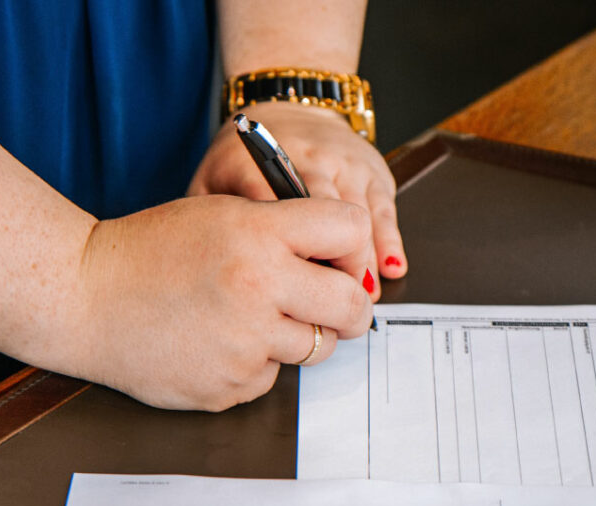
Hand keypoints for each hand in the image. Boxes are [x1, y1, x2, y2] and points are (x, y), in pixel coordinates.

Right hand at [75, 195, 373, 410]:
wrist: (82, 296)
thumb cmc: (150, 251)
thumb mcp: (221, 215)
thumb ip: (285, 231)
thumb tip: (346, 262)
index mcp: (260, 234)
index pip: (352, 231)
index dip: (351, 247)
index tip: (341, 260)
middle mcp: (259, 288)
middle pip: (353, 306)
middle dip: (349, 308)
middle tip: (333, 306)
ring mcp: (245, 343)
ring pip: (317, 348)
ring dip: (298, 336)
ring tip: (253, 317)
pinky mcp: (230, 386)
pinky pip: (272, 376)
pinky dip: (256, 362)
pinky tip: (218, 341)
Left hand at [188, 101, 405, 300]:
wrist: (288, 110)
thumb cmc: (245, 160)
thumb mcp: (211, 184)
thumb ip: (206, 223)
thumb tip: (210, 276)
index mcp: (256, 163)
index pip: (272, 212)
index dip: (286, 256)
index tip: (289, 292)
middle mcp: (304, 157)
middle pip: (323, 214)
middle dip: (332, 262)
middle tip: (332, 305)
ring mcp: (342, 161)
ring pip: (358, 215)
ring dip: (362, 259)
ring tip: (359, 297)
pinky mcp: (372, 168)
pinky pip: (383, 208)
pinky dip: (389, 241)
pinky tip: (390, 270)